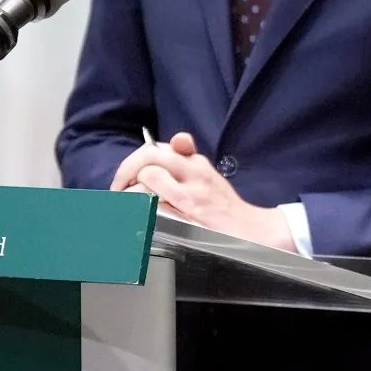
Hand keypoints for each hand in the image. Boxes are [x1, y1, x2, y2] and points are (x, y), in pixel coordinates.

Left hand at [110, 132, 296, 251]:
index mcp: (198, 164)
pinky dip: (139, 209)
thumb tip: (177, 140)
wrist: (251, 230)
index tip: (131, 174)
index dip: (139, 158)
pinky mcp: (186, 218)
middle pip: (151, 157)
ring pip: (149, 179)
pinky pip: (153, 206)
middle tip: (119, 188)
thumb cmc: (225, 207)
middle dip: (127, 170)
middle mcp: (194, 175)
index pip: (162, 147)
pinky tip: (136, 217)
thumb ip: (189, 160)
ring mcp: (190, 197)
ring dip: (131, 192)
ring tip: (127, 205)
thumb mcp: (210, 177)